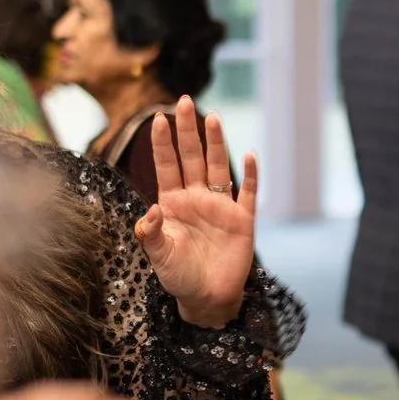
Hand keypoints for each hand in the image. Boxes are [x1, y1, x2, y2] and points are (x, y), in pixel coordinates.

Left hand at [138, 96, 258, 329]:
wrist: (207, 298)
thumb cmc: (178, 277)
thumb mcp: (158, 256)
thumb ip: (150, 232)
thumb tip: (150, 209)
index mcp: (173, 203)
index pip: (167, 166)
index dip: (162, 143)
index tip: (157, 119)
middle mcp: (196, 198)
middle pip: (191, 157)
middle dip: (187, 130)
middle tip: (183, 101)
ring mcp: (220, 207)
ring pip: (217, 167)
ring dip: (215, 143)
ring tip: (212, 117)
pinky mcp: (242, 220)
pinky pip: (247, 193)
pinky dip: (249, 176)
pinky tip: (248, 156)